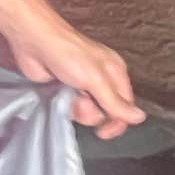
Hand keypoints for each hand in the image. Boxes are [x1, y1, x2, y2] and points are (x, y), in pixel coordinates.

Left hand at [8, 22, 142, 135]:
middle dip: (93, 113)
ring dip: (78, 111)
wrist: (34, 43)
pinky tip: (60, 97)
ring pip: (89, 113)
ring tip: (69, 96)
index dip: (117, 122)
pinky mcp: (65, 91)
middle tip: (81, 101)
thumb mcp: (96, 79)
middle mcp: (102, 81)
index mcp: (116, 73)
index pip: (126, 107)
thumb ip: (116, 102)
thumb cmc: (67, 53)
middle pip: (106, 113)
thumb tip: (140, 118)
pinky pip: (72, 110)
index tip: (104, 131)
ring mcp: (83, 87)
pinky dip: (66, 108)